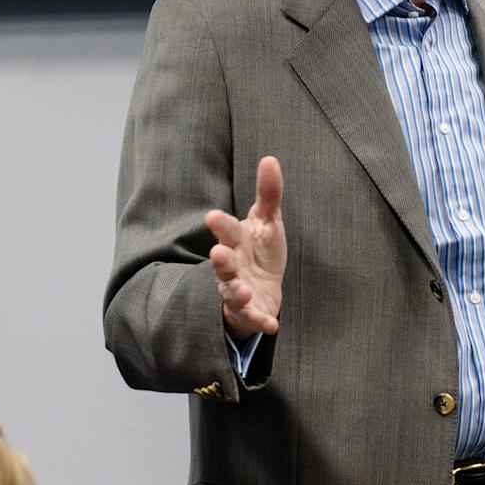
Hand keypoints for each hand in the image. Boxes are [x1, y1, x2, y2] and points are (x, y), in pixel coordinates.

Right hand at [205, 155, 284, 341]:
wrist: (262, 289)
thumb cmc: (259, 250)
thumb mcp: (267, 221)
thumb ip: (268, 194)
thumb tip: (269, 159)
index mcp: (235, 241)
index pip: (227, 231)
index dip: (220, 225)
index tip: (212, 217)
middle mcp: (231, 266)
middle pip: (223, 263)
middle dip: (220, 260)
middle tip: (218, 254)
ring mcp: (238, 290)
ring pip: (231, 292)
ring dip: (236, 292)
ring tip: (243, 292)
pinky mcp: (249, 312)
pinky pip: (252, 318)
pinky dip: (260, 321)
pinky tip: (272, 325)